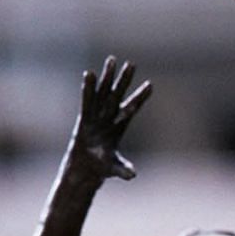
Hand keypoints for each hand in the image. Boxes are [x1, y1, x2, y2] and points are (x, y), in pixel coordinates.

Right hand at [72, 56, 151, 182]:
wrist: (85, 167)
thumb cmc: (102, 166)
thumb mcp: (113, 168)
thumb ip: (122, 169)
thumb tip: (132, 175)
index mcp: (119, 127)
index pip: (132, 109)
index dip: (140, 98)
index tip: (150, 85)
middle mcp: (109, 118)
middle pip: (118, 96)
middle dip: (124, 81)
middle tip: (131, 64)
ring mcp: (96, 116)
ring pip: (103, 93)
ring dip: (107, 78)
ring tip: (111, 60)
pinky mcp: (83, 118)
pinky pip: (86, 100)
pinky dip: (87, 88)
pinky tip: (88, 74)